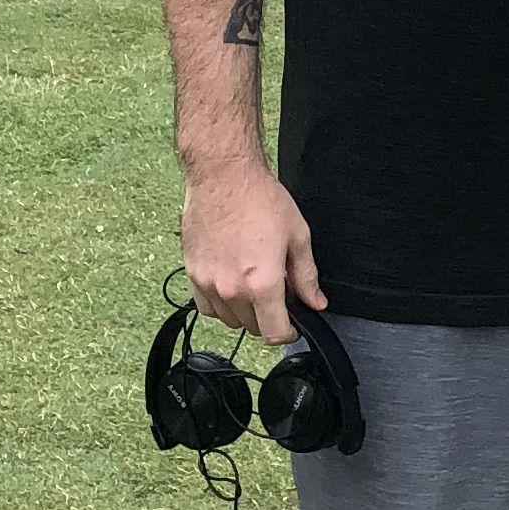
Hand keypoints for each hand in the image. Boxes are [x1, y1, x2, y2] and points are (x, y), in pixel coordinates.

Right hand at [182, 162, 325, 348]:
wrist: (224, 175)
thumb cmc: (261, 199)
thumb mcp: (297, 236)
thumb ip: (307, 276)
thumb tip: (316, 302)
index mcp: (262, 282)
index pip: (274, 333)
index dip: (288, 334)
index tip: (292, 326)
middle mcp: (232, 288)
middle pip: (252, 328)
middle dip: (268, 318)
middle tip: (276, 295)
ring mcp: (208, 282)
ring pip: (229, 320)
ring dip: (243, 312)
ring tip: (253, 286)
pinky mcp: (192, 273)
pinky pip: (206, 307)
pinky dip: (220, 304)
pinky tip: (231, 285)